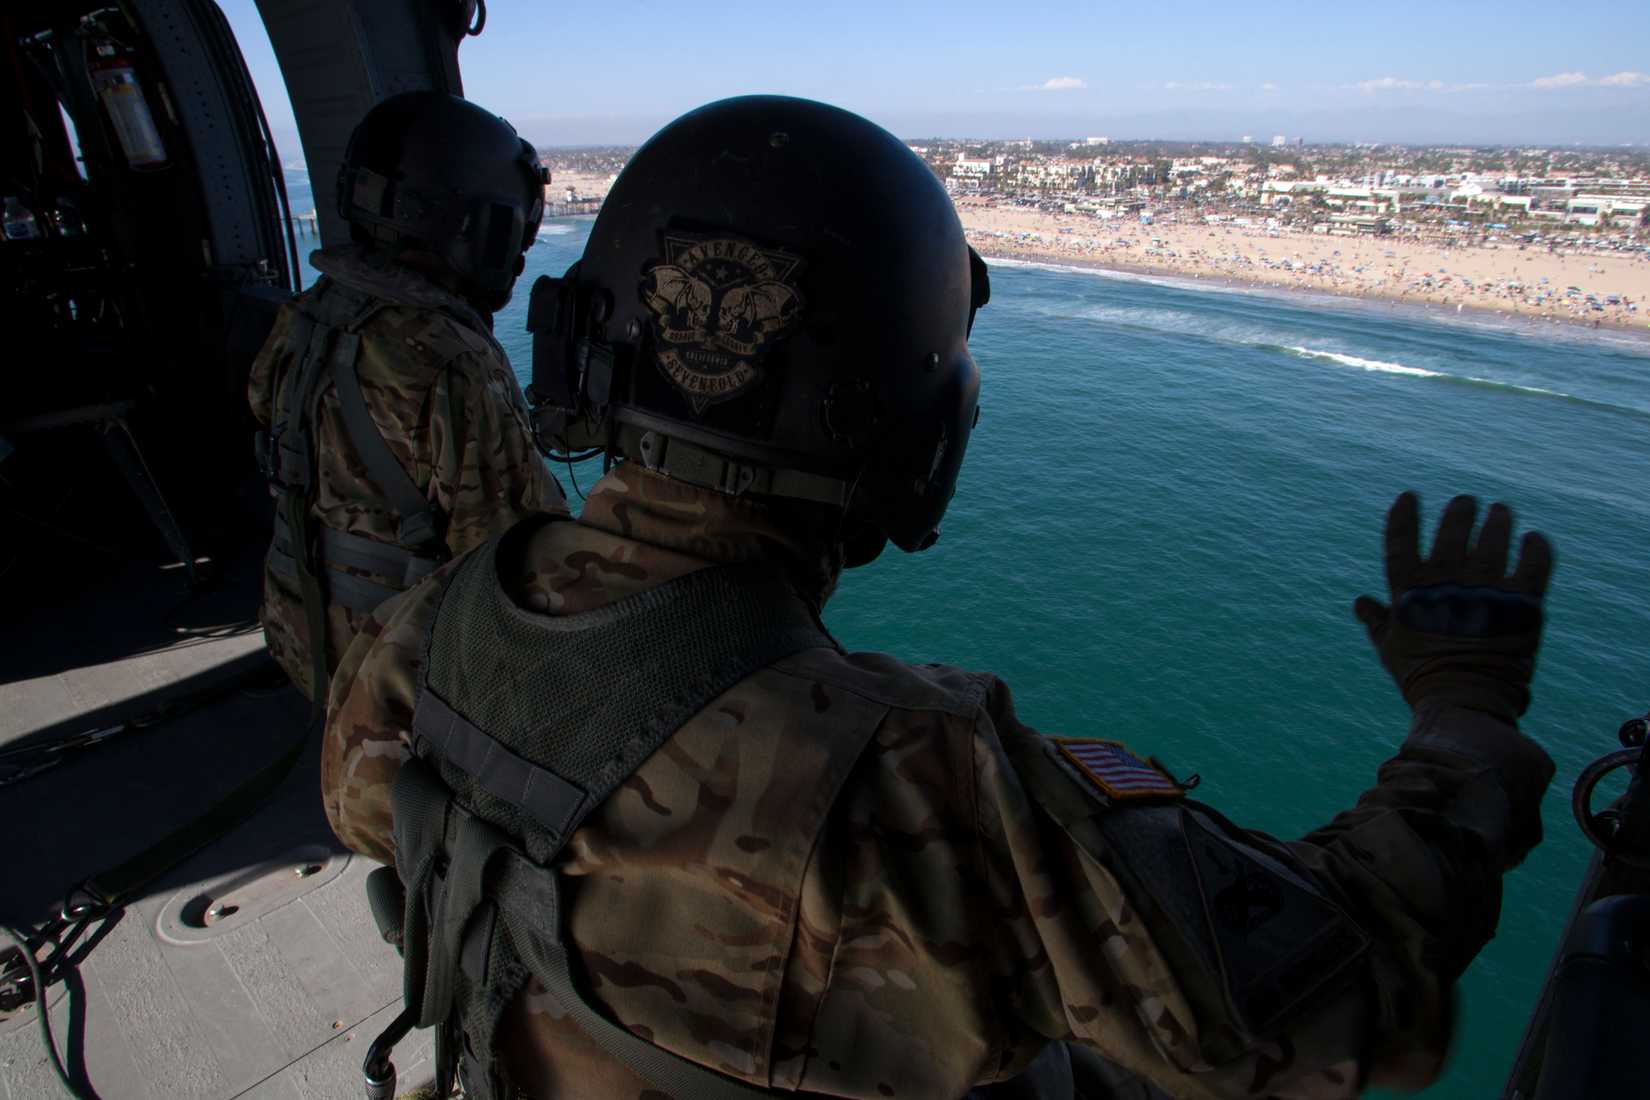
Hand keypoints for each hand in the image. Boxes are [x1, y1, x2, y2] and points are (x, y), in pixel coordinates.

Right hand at [1354, 492, 1552, 721]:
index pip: (1401, 541)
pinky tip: (1533, 539)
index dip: (1403, 516)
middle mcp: (1446, 584)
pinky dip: (1536, 547)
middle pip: (1453, 531)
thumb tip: (1359, 602)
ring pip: (1494, 538)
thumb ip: (1376, 621)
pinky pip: (1534, 563)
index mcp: (1409, 593)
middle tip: (1466, 502)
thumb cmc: (1420, 677)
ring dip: (1498, 520)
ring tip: (1500, 510)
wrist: (1465, 704)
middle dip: (1460, 511)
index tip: (1408, 497)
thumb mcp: (1390, 648)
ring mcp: (1485, 591)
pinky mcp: (1522, 603)